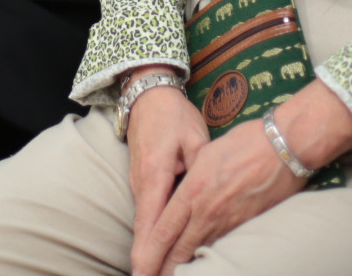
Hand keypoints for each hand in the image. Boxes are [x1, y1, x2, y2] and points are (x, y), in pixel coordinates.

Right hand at [123, 75, 209, 268]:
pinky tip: (155, 254)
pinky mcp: (141, 182)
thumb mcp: (195, 138)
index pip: (153, 222)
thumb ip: (202, 168)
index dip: (151, 251)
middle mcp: (142, 184)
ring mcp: (138, 183)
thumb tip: (214, 196)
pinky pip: (146, 215)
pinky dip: (149, 236)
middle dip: (147, 261)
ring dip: (148, 252)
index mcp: (156, 174)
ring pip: (143, 225)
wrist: (147, 94)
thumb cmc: (174, 115)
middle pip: (144, 231)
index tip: (148, 274)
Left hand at [133, 81, 351, 275]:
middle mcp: (208, 211)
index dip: (149, 255)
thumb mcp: (207, 154)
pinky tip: (205, 265)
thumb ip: (190, 180)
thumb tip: (180, 197)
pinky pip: (224, 247)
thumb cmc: (245, 142)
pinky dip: (211, 259)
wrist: (285, 146)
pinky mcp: (248, 226)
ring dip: (185, 268)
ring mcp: (230, 222)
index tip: (139, 270)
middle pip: (179, 251)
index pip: (164, 232)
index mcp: (194, 190)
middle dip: (163, 270)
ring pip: (201, 253)